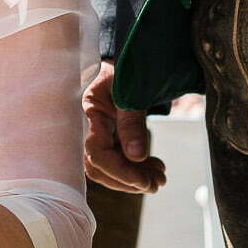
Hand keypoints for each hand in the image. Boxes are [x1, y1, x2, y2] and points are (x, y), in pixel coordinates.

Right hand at [83, 61, 164, 192]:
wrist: (124, 63)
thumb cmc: (125, 70)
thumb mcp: (131, 90)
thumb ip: (132, 122)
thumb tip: (136, 156)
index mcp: (90, 111)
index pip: (96, 152)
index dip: (120, 171)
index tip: (144, 181)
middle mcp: (88, 127)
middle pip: (99, 167)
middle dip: (128, 181)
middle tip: (156, 183)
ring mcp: (98, 134)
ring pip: (108, 169)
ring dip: (134, 179)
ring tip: (159, 178)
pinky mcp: (108, 139)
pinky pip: (117, 162)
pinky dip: (136, 170)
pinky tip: (153, 168)